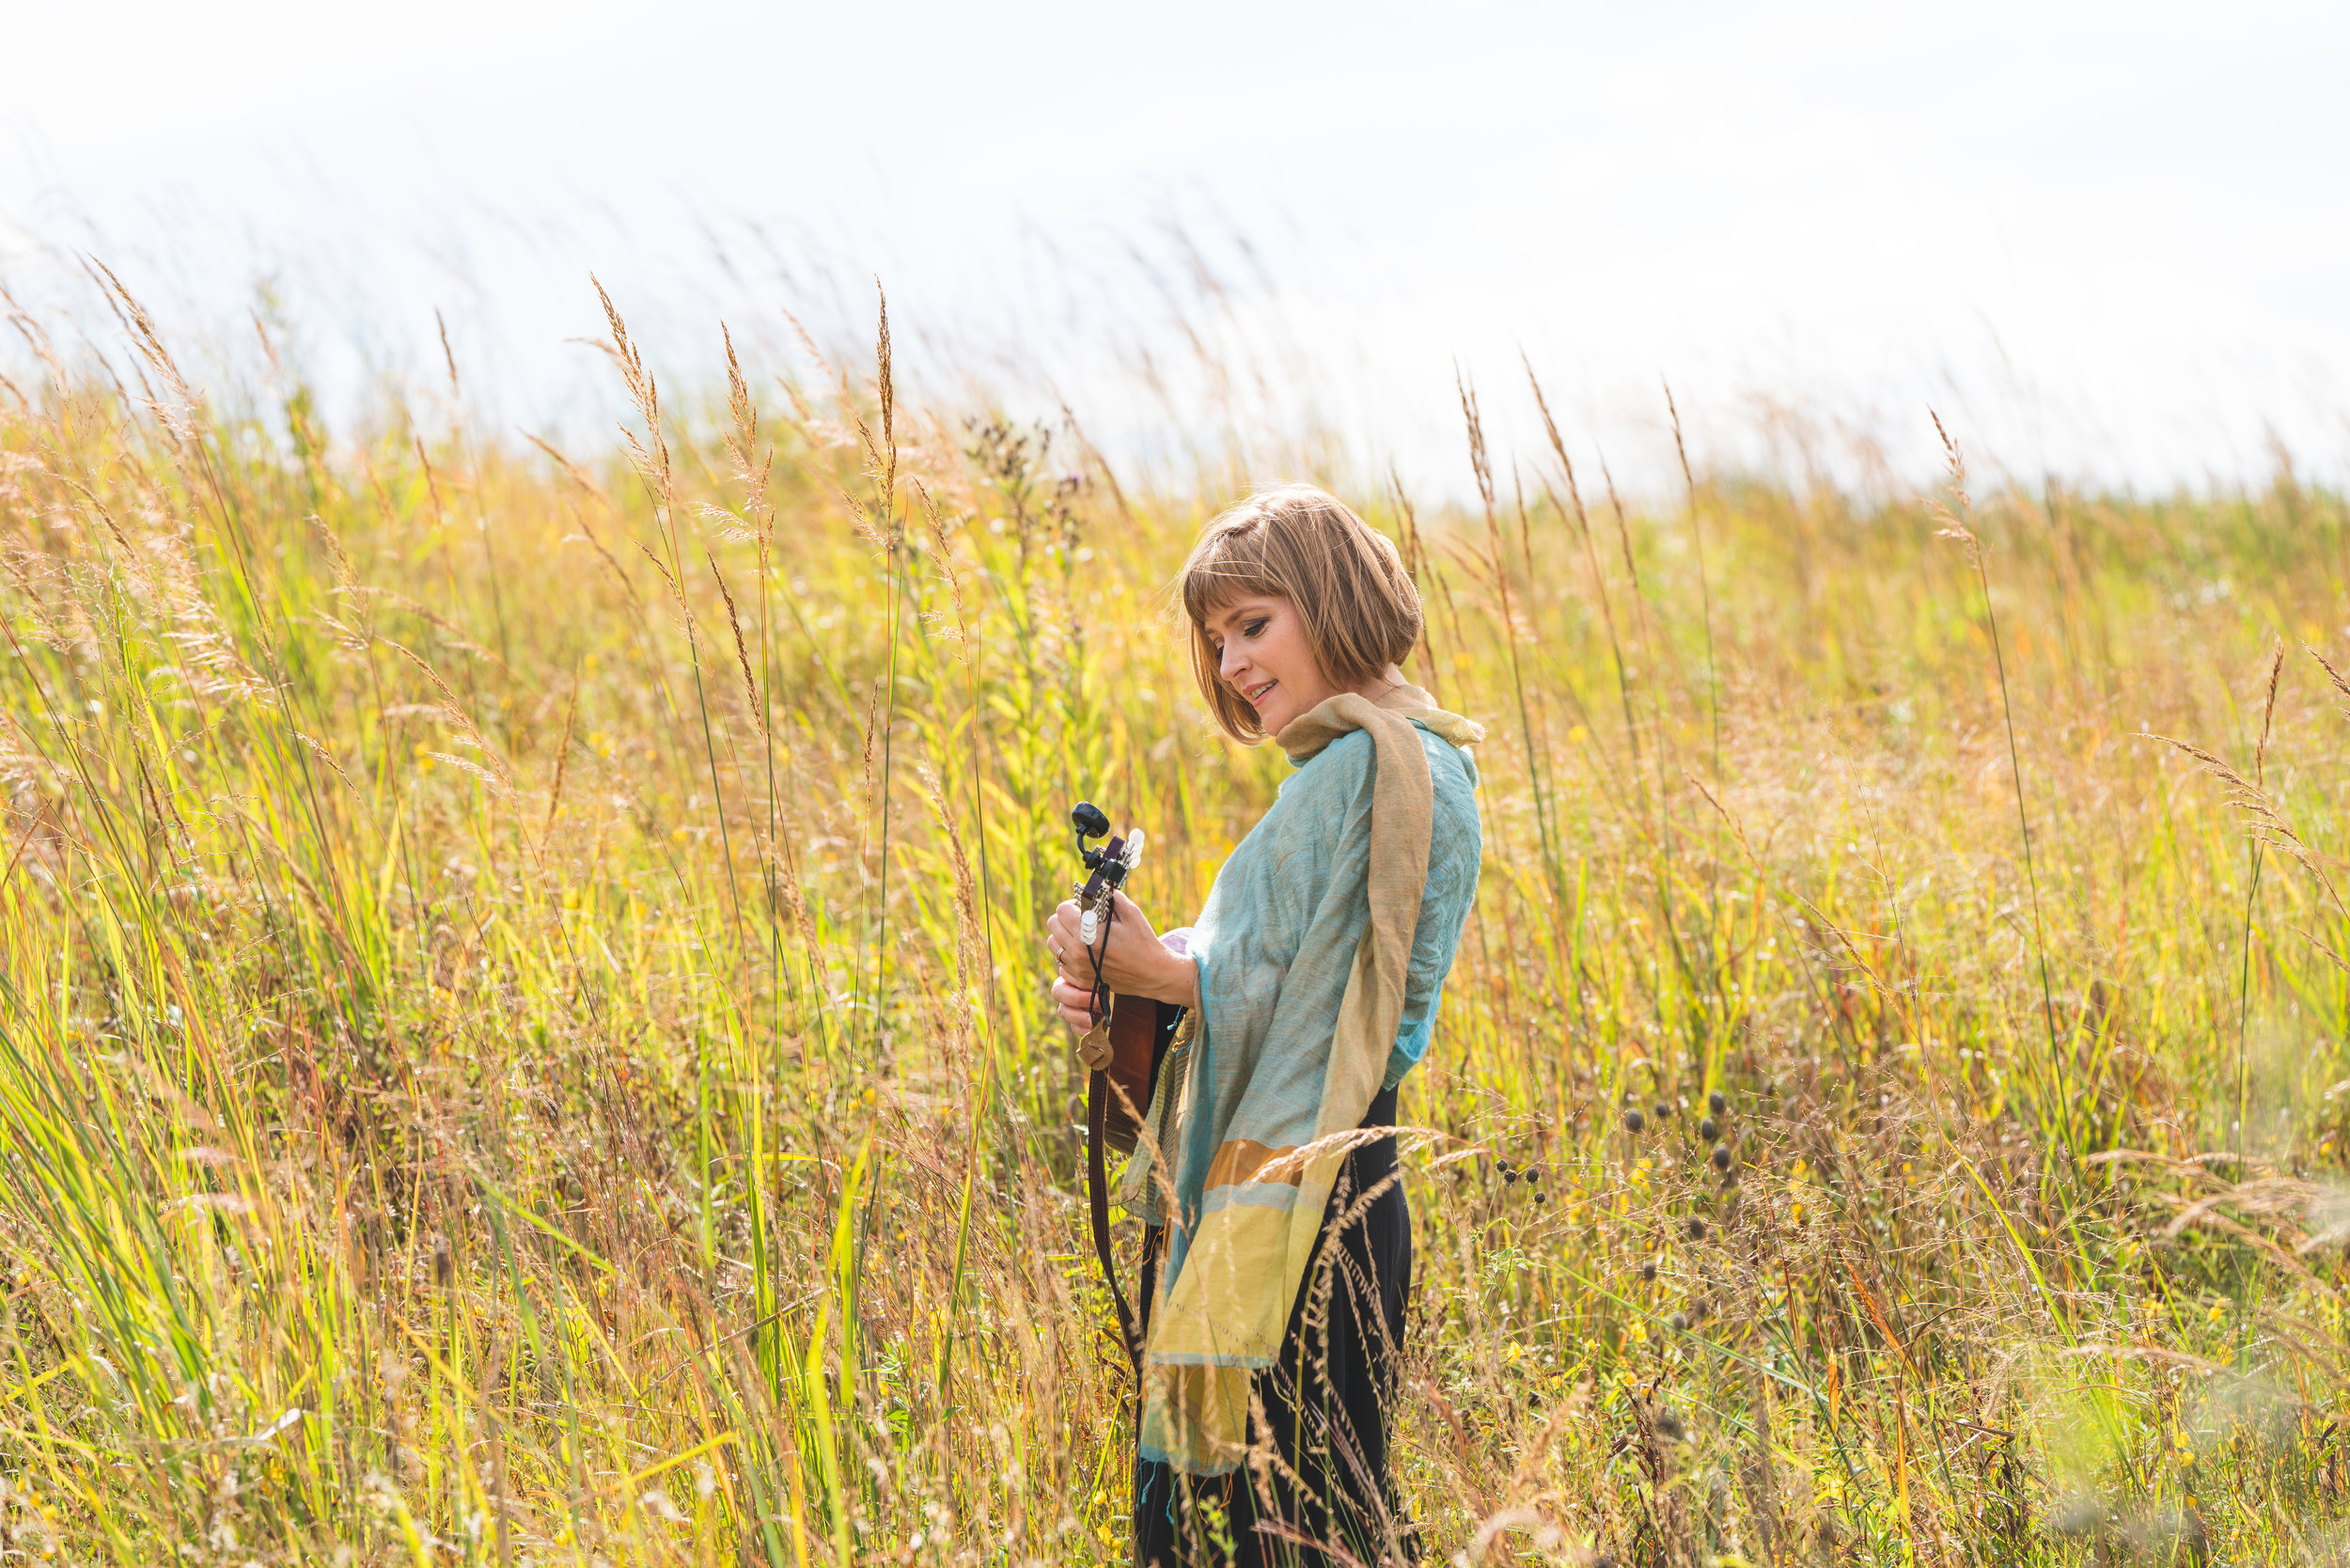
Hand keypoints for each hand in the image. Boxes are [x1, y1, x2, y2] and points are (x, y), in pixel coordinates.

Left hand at [1044, 890, 1197, 1031]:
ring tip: (1081, 934)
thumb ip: (1110, 897)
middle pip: (1053, 925)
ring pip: (1053, 944)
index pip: (1062, 910)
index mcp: (1088, 934)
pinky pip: (1061, 961)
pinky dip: (1069, 954)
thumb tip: (1096, 888)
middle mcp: (1078, 952)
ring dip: (1064, 935)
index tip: (1083, 906)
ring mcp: (1077, 968)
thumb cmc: (1143, 942)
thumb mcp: (1131, 913)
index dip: (1073, 904)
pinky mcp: (1080, 979)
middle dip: (1066, 917)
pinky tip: (1085, 951)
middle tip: (1081, 918)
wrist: (1153, 974)